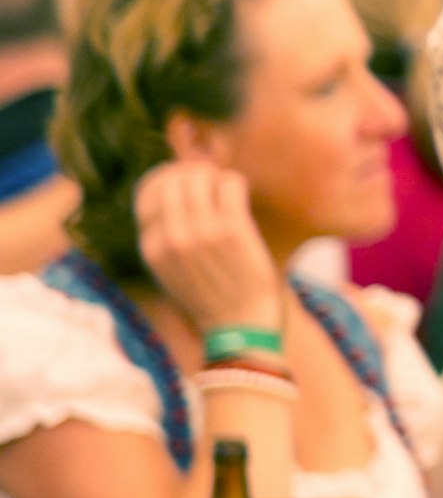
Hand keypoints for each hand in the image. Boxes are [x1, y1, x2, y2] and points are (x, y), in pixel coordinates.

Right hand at [134, 161, 286, 334]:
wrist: (239, 325)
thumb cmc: (210, 293)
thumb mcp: (170, 268)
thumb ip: (165, 234)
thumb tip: (171, 189)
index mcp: (150, 247)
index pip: (147, 191)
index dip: (167, 177)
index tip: (185, 180)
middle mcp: (170, 238)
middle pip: (173, 179)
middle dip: (193, 172)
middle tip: (210, 179)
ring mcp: (201, 233)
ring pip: (201, 177)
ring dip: (215, 176)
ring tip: (224, 188)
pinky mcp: (232, 230)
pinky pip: (230, 183)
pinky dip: (235, 182)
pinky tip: (239, 194)